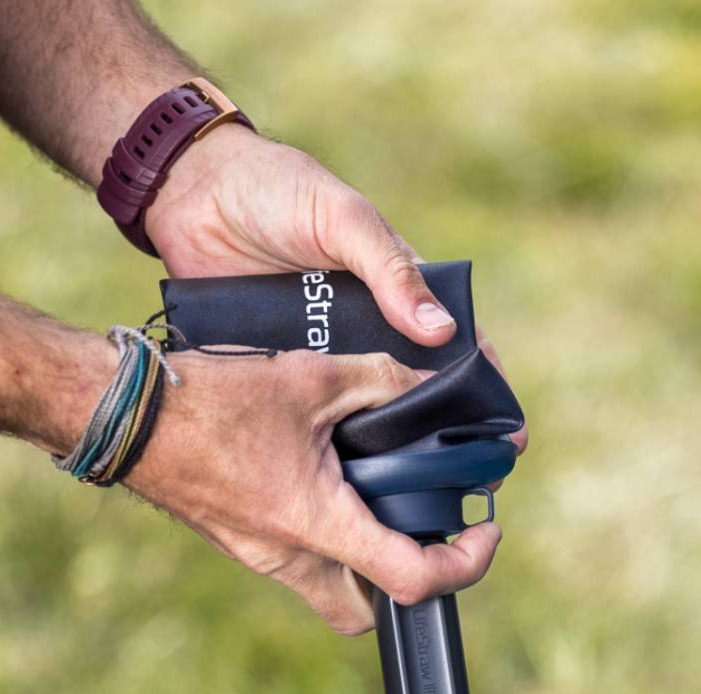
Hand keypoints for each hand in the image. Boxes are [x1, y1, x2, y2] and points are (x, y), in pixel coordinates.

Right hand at [121, 347, 501, 634]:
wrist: (117, 413)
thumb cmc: (207, 397)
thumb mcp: (310, 377)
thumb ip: (383, 380)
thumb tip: (435, 382)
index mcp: (316, 525)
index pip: (412, 582)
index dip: (466, 566)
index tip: (483, 531)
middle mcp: (287, 558)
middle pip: (365, 610)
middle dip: (403, 582)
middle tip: (426, 527)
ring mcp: (255, 556)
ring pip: (328, 586)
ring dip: (361, 556)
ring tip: (380, 494)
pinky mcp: (235, 540)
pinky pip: (294, 558)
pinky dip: (323, 533)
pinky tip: (325, 476)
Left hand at [144, 126, 522, 454]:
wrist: (191, 192)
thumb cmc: (278, 189)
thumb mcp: (343, 221)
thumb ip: (390, 271)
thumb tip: (441, 330)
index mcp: (394, 286)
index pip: (454, 342)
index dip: (484, 386)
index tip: (510, 433)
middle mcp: (364, 325)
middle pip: (409, 385)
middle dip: (438, 432)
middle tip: (462, 484)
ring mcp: (320, 349)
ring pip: (359, 406)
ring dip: (379, 444)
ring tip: (404, 497)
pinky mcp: (277, 364)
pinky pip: (304, 407)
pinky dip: (318, 437)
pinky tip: (335, 478)